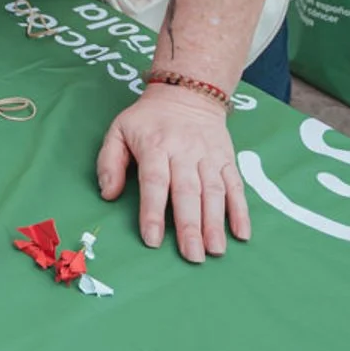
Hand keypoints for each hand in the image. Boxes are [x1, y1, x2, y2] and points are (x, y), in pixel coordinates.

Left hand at [96, 84, 249, 263]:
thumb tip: (108, 194)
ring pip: (214, 191)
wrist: (187, 93)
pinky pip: (235, 185)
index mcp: (155, 145)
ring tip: (215, 251)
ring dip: (216, 223)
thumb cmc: (148, 120)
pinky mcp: (227, 159)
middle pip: (187, 191)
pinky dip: (240, 210)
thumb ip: (109, 162)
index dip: (153, 211)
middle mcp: (184, 151)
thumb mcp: (118, 130)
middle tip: (192, 256)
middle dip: (190, 225)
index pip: (155, 182)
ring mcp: (208, 156)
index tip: (152, 239)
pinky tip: (241, 233)